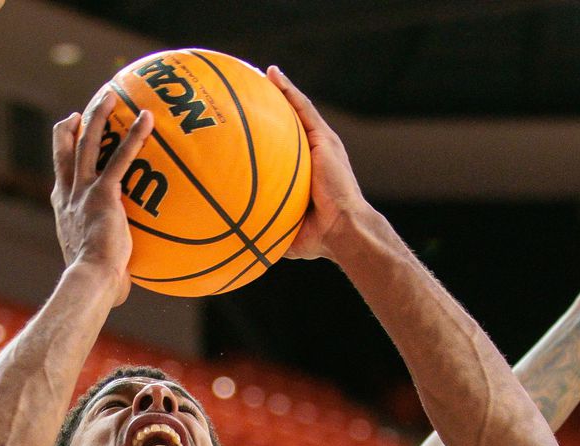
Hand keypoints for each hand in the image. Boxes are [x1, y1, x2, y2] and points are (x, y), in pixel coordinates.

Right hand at [51, 92, 153, 303]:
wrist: (91, 280)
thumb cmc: (98, 284)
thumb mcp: (99, 267)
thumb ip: (110, 261)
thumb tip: (124, 282)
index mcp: (65, 209)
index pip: (62, 173)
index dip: (64, 151)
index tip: (71, 133)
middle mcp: (69, 194)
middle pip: (67, 149)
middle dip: (75, 125)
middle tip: (84, 109)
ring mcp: (84, 191)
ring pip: (88, 142)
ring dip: (100, 116)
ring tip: (112, 95)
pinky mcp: (105, 193)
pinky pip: (121, 157)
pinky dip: (135, 136)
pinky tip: (149, 119)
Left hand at [267, 66, 371, 260]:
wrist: (342, 230)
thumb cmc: (317, 237)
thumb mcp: (284, 228)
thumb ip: (264, 225)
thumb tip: (236, 237)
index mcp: (306, 173)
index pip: (285, 147)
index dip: (269, 133)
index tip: (249, 123)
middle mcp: (315, 155)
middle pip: (291, 124)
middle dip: (274, 107)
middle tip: (251, 91)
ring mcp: (321, 145)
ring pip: (297, 110)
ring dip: (281, 91)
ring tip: (262, 74)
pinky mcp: (325, 139)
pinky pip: (303, 109)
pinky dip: (288, 91)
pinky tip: (272, 75)